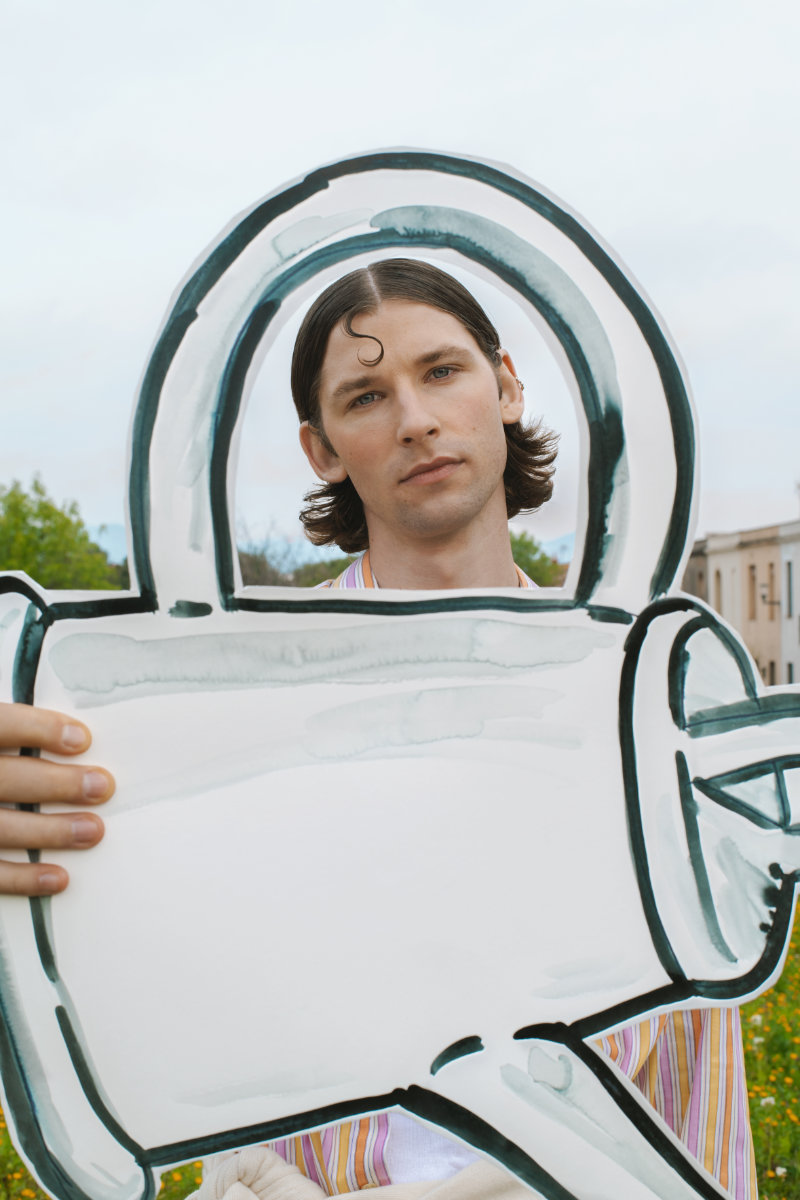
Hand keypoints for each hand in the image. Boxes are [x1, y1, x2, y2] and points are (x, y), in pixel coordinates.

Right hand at [0, 702, 113, 895]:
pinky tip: (58, 877)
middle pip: (5, 779)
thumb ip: (15, 738)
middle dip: (57, 784)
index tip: (81, 739)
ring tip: (92, 830)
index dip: (39, 729)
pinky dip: (24, 877)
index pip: (0, 725)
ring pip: (1, 828)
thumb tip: (74, 740)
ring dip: (51, 831)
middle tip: (101, 786)